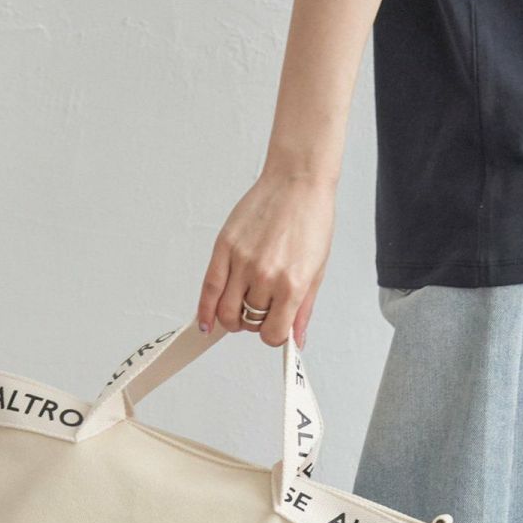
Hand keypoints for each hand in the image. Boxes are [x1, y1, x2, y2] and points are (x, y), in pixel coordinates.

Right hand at [197, 170, 334, 347]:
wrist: (298, 182)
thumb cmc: (312, 221)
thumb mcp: (317, 271)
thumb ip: (303, 310)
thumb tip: (297, 340)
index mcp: (292, 284)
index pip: (273, 333)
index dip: (274, 336)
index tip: (276, 328)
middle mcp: (264, 276)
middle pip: (248, 323)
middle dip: (253, 324)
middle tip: (260, 312)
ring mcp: (242, 261)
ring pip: (225, 311)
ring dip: (232, 318)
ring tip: (240, 307)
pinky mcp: (224, 246)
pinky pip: (208, 288)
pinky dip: (205, 311)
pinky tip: (206, 323)